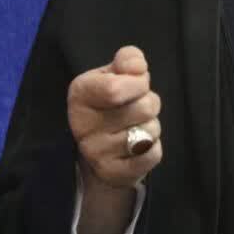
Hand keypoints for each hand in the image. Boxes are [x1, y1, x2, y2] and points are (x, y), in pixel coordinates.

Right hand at [68, 46, 162, 190]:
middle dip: (150, 104)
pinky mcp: (112, 173)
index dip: (139, 83)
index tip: (139, 84)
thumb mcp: (117, 73)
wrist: (104, 144)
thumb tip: (136, 66)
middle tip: (137, 108)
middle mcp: (82, 125)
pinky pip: (152, 155)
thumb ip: (129, 60)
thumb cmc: (115, 102)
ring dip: (151, 126)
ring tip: (135, 126)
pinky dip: (153, 148)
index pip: (115, 89)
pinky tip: (138, 146)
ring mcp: (95, 152)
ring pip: (149, 132)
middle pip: (143, 108)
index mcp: (80, 93)